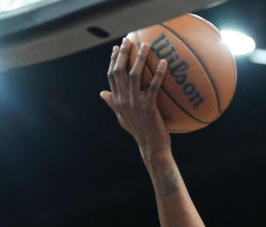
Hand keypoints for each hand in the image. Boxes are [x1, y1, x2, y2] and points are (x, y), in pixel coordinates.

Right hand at [100, 37, 170, 156]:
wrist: (151, 147)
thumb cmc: (139, 132)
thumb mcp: (122, 117)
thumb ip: (112, 103)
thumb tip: (101, 93)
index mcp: (117, 101)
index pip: (111, 76)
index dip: (112, 60)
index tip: (115, 48)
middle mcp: (123, 100)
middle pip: (119, 71)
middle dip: (123, 53)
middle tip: (128, 40)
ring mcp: (135, 103)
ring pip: (134, 75)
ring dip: (139, 59)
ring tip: (145, 45)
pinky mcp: (148, 107)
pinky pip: (154, 86)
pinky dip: (158, 74)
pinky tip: (164, 63)